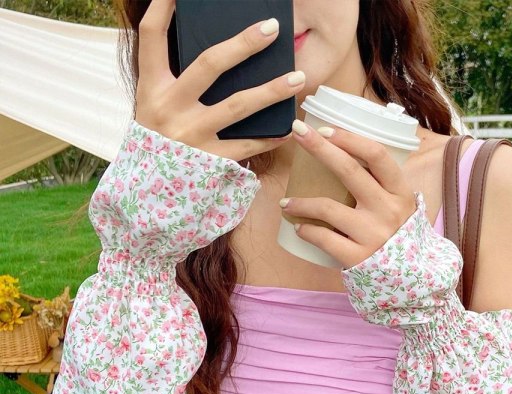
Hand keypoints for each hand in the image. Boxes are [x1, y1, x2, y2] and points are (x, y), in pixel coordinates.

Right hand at [134, 0, 305, 160]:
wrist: (147, 192)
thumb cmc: (157, 141)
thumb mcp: (152, 106)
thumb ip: (174, 81)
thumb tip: (214, 56)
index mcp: (152, 89)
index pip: (151, 37)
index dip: (163, 9)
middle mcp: (170, 109)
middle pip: (209, 66)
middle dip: (243, 45)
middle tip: (272, 29)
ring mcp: (192, 136)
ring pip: (237, 106)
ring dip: (271, 91)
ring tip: (298, 78)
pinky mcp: (209, 162)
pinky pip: (246, 146)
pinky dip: (268, 138)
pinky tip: (288, 129)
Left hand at [281, 120, 418, 268]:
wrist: (413, 280)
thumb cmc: (400, 237)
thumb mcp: (403, 208)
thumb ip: (384, 187)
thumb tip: (351, 156)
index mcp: (400, 193)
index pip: (376, 156)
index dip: (349, 139)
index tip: (325, 129)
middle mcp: (388, 210)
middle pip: (349, 171)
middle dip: (319, 148)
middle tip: (297, 133)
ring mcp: (372, 234)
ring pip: (327, 207)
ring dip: (300, 202)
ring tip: (285, 203)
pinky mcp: (357, 257)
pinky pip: (323, 238)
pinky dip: (306, 231)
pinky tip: (299, 228)